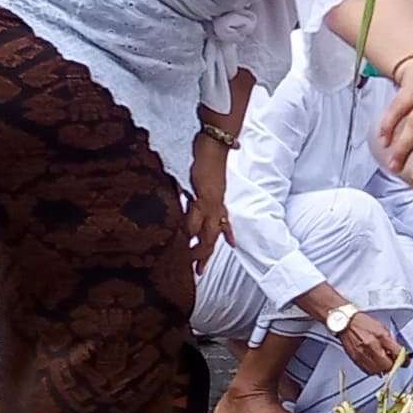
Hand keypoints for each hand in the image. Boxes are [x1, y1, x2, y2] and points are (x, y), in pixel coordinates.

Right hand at [188, 133, 230, 267]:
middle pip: (212, 234)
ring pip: (206, 230)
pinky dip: (192, 227)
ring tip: (190, 261)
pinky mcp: (204, 194)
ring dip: (199, 247)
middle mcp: (216, 204)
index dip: (223, 237)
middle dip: (205, 254)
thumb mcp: (207, 178)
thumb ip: (202, 190)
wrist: (215, 142)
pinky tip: (187, 238)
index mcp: (217, 200)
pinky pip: (197, 215)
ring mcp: (211, 200)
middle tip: (198, 270)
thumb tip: (196, 193)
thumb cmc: (209, 157)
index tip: (225, 250)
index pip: (221, 224)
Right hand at [337, 311, 405, 376]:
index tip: (406, 361)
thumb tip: (398, 352)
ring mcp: (363, 354)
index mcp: (380, 336)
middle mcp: (372, 346)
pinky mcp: (356, 359)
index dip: (404, 359)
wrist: (345, 322)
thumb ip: (390, 341)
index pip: (397, 353)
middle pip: (388, 365)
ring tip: (384, 364)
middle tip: (395, 363)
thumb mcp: (382, 328)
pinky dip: (374, 370)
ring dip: (383, 369)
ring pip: (378, 371)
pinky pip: (368, 370)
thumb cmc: (362, 323)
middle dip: (394, 365)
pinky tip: (375, 365)